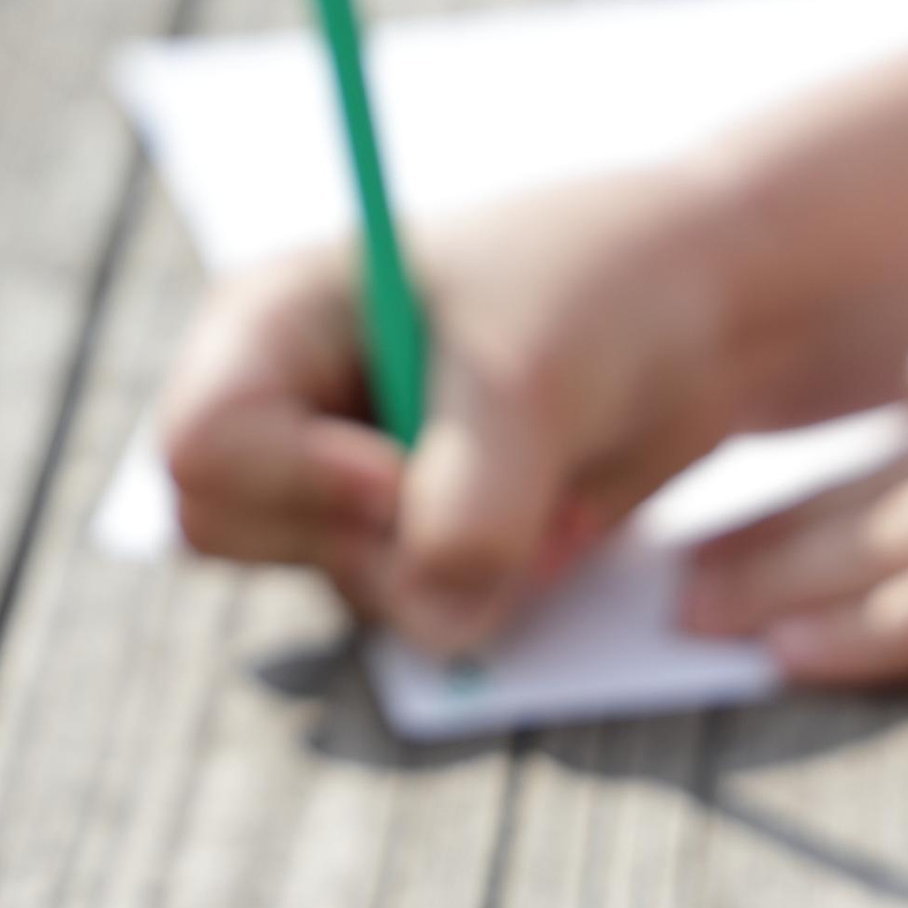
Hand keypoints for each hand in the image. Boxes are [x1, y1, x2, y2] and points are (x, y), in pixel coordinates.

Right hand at [159, 156, 812, 656]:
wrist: (707, 312)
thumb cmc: (603, 288)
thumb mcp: (532, 374)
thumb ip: (473, 497)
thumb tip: (441, 616)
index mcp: (271, 320)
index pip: (200, 447)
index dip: (294, 480)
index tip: (399, 469)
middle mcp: (293, 409)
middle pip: (230, 533)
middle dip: (358, 540)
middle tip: (474, 488)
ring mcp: (355, 488)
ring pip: (347, 591)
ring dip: (450, 568)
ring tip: (535, 485)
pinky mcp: (427, 549)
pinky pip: (429, 618)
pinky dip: (497, 591)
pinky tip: (549, 518)